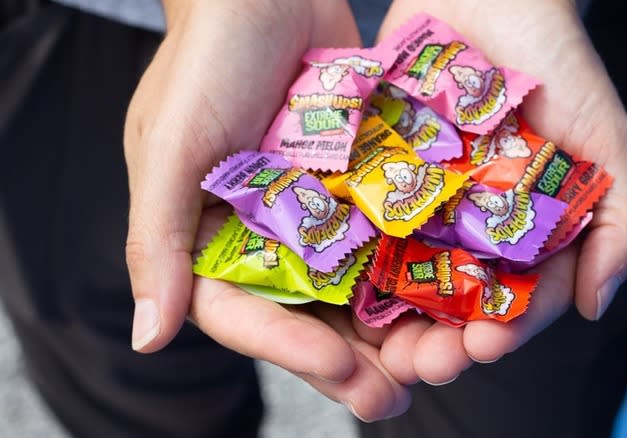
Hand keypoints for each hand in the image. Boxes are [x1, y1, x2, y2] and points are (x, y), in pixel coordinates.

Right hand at [123, 0, 408, 419]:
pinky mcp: (354, 187)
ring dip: (387, 330)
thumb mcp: (170, 148)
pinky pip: (380, 237)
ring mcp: (312, 214)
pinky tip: (446, 297)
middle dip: (347, 361)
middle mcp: (261, 236)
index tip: (338, 369)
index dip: (287, 347)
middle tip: (389, 398)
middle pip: (304, 314)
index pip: (243, 313)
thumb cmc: (206, 60)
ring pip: (351, 288)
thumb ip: (158, 241)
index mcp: (207, 239)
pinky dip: (409, 269)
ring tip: (429, 365)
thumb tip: (147, 337)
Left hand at [361, 0, 626, 384]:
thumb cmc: (560, 64)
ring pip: (408, 275)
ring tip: (379, 344)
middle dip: (442, 339)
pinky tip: (341, 283)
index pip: (519, 298)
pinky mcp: (387, 174)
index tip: (484, 347)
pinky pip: (369, 222)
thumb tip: (596, 305)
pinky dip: (357, 256)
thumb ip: (619, 223)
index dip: (505, 330)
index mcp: (531, 230)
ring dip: (395, 317)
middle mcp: (477, 225)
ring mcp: (429, 202)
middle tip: (422, 365)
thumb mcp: (607, 142)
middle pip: (457, 300)